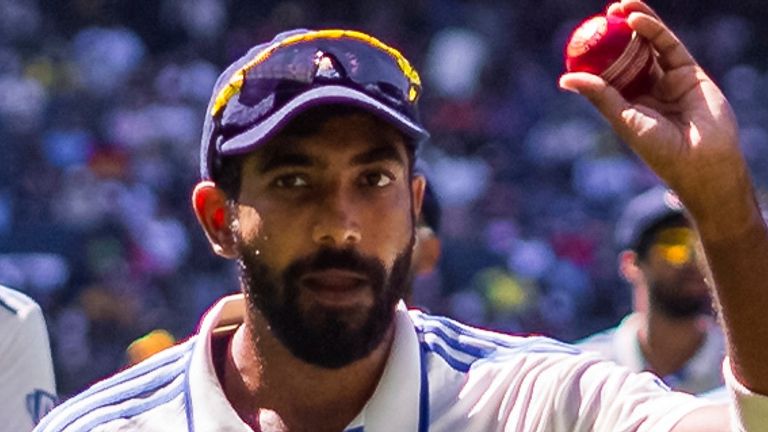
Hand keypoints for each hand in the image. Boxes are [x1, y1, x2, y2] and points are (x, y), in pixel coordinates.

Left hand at [559, 0, 747, 228]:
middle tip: (602, 15)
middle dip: (617, 34)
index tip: (585, 35)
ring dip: (636, 23)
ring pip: (650, 45)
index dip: (599, 53)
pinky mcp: (690, 72)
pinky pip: (669, 46)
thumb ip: (600, 95)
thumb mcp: (624, 119)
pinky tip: (635, 19)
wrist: (701, 160)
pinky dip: (653, 30)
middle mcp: (649, 89)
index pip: (610, 73)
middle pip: (630, 55)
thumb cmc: (658, 148)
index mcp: (628, 103)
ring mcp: (670, 79)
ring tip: (617, 7)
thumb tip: (565, 79)